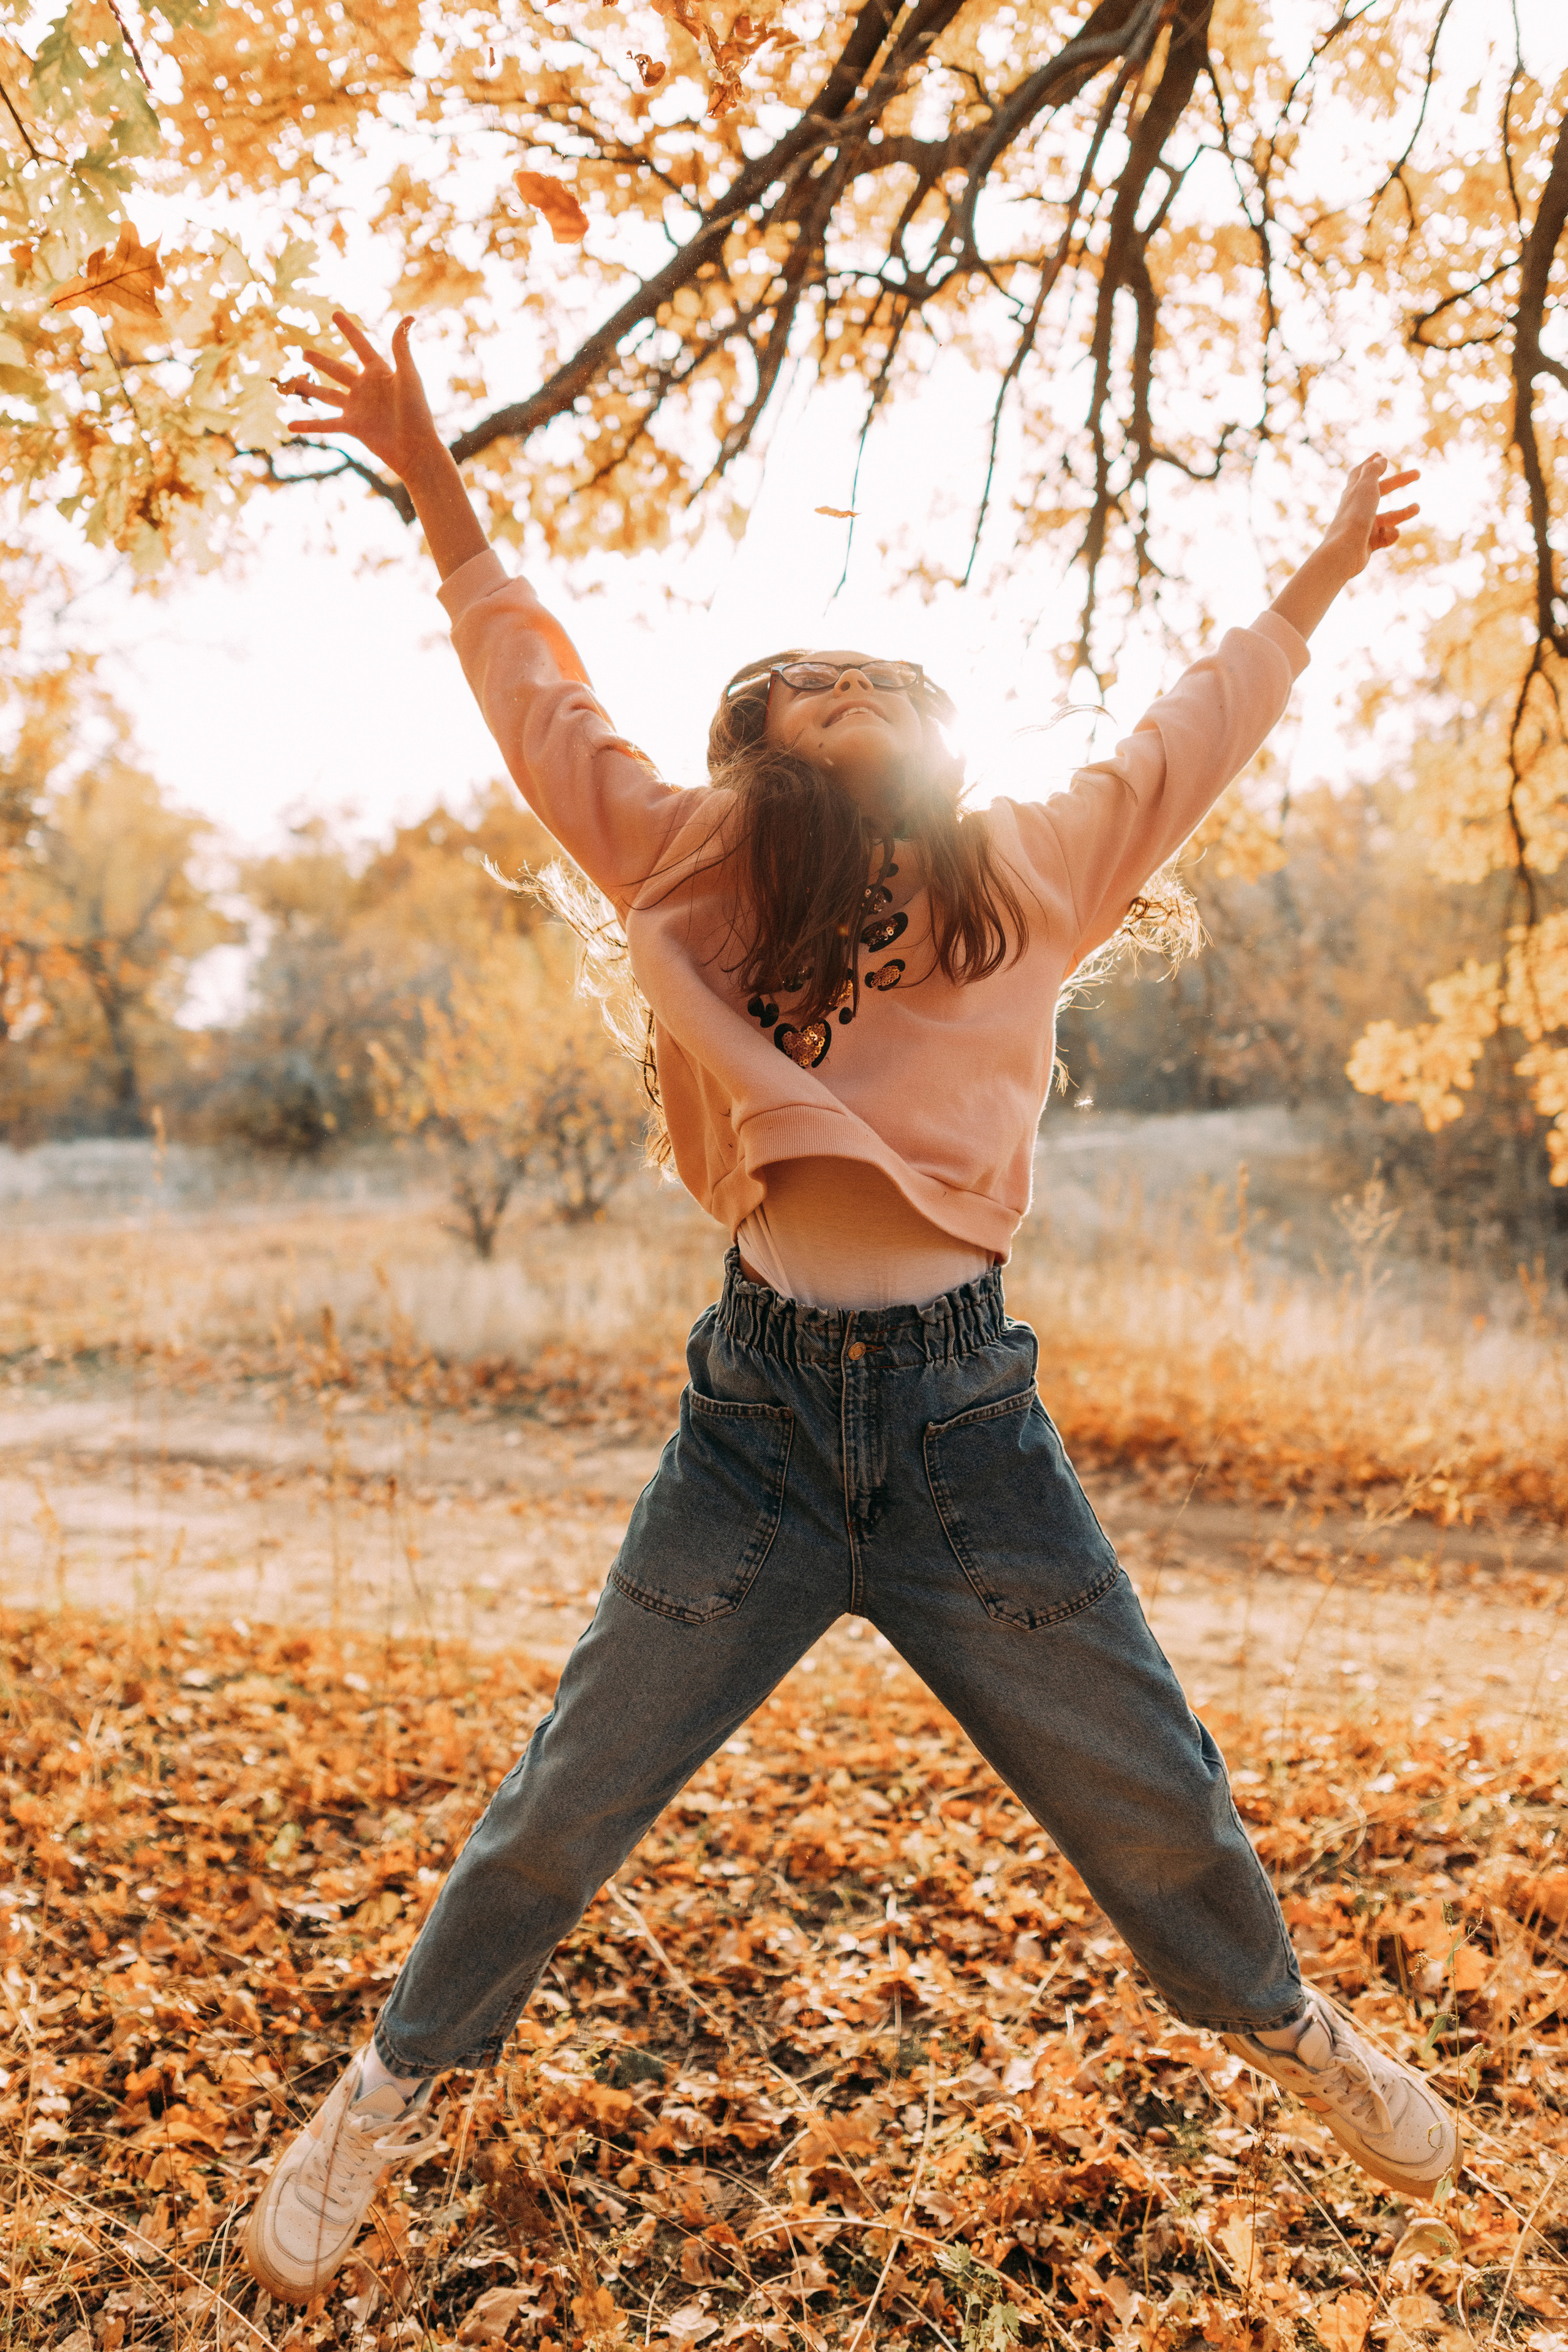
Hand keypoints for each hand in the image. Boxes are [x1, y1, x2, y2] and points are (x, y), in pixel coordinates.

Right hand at [285, 311, 441, 482]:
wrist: (416, 448)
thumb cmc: (417, 412)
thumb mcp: (409, 376)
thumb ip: (402, 347)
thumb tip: (409, 316)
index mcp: (379, 372)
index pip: (360, 345)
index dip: (348, 329)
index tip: (335, 314)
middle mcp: (365, 388)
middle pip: (337, 370)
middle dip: (321, 361)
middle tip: (304, 353)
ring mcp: (357, 408)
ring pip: (327, 394)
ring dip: (309, 388)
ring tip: (293, 381)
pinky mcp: (352, 427)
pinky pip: (325, 424)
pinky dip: (308, 425)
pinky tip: (290, 425)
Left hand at [1321, 454, 1420, 579]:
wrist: (1345, 552)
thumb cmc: (1355, 516)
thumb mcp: (1366, 487)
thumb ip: (1373, 470)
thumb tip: (1379, 458)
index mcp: (1353, 492)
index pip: (1361, 473)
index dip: (1370, 463)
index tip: (1381, 455)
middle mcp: (1356, 508)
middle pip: (1380, 491)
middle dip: (1399, 482)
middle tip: (1418, 473)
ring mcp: (1362, 527)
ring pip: (1387, 516)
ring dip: (1402, 512)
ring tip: (1417, 507)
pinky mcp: (1368, 544)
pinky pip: (1385, 536)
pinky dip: (1390, 534)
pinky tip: (1387, 533)